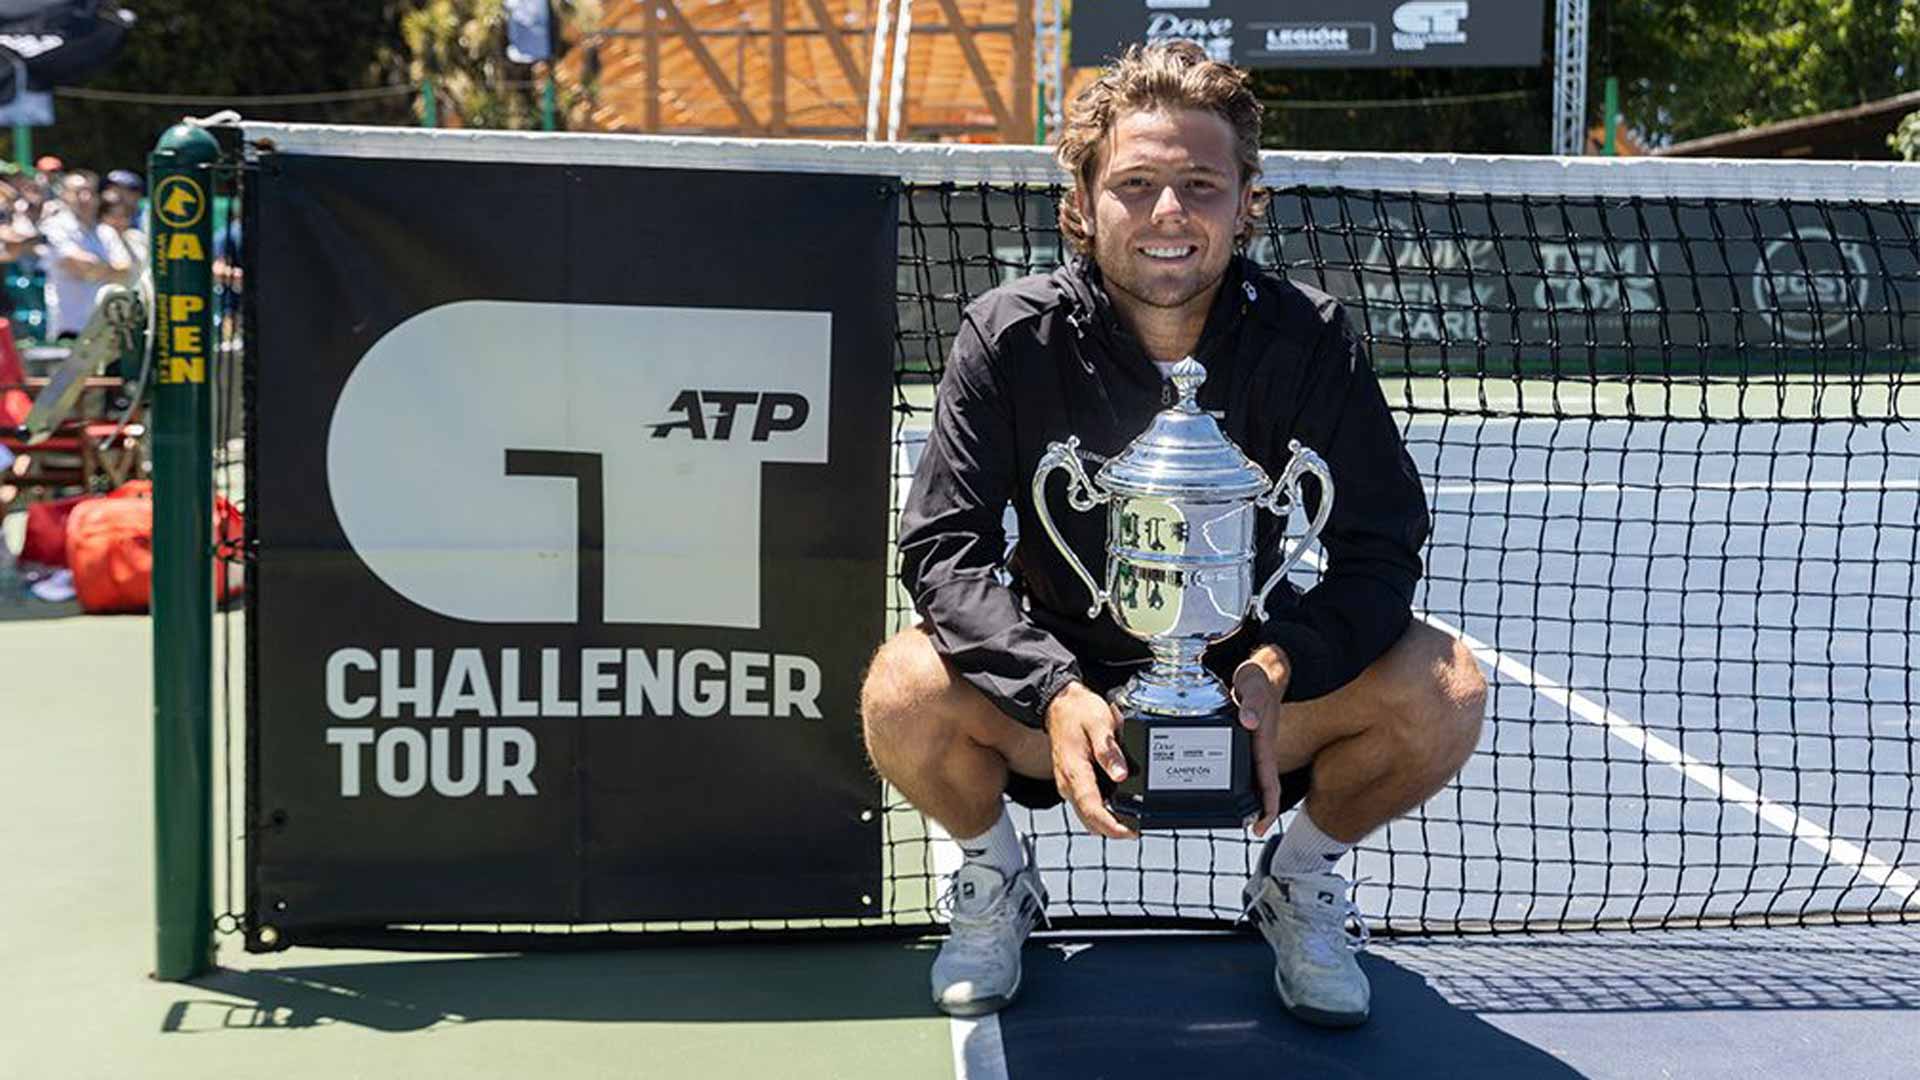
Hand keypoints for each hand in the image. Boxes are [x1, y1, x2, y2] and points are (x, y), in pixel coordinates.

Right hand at [1045, 680, 1138, 839]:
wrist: (1060, 705)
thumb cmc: (1079, 712)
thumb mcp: (1099, 723)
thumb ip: (1109, 750)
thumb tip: (1121, 774)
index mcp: (1074, 771)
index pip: (1092, 810)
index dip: (1112, 826)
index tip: (1131, 832)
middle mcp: (1068, 784)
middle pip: (1090, 820)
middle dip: (1113, 829)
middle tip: (1138, 827)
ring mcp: (1069, 785)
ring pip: (1088, 816)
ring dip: (1107, 822)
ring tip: (1132, 817)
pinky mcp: (1073, 783)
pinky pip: (1087, 805)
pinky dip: (1102, 811)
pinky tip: (1119, 803)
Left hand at [1232, 645, 1295, 836]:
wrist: (1262, 671)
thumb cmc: (1259, 681)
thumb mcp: (1253, 689)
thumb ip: (1252, 704)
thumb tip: (1248, 721)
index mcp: (1264, 745)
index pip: (1270, 784)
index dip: (1268, 809)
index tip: (1259, 828)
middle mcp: (1260, 750)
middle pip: (1264, 788)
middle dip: (1259, 811)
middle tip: (1250, 830)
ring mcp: (1253, 747)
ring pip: (1253, 779)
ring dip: (1249, 798)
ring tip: (1233, 815)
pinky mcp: (1244, 740)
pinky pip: (1243, 765)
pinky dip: (1236, 779)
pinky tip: (1220, 784)